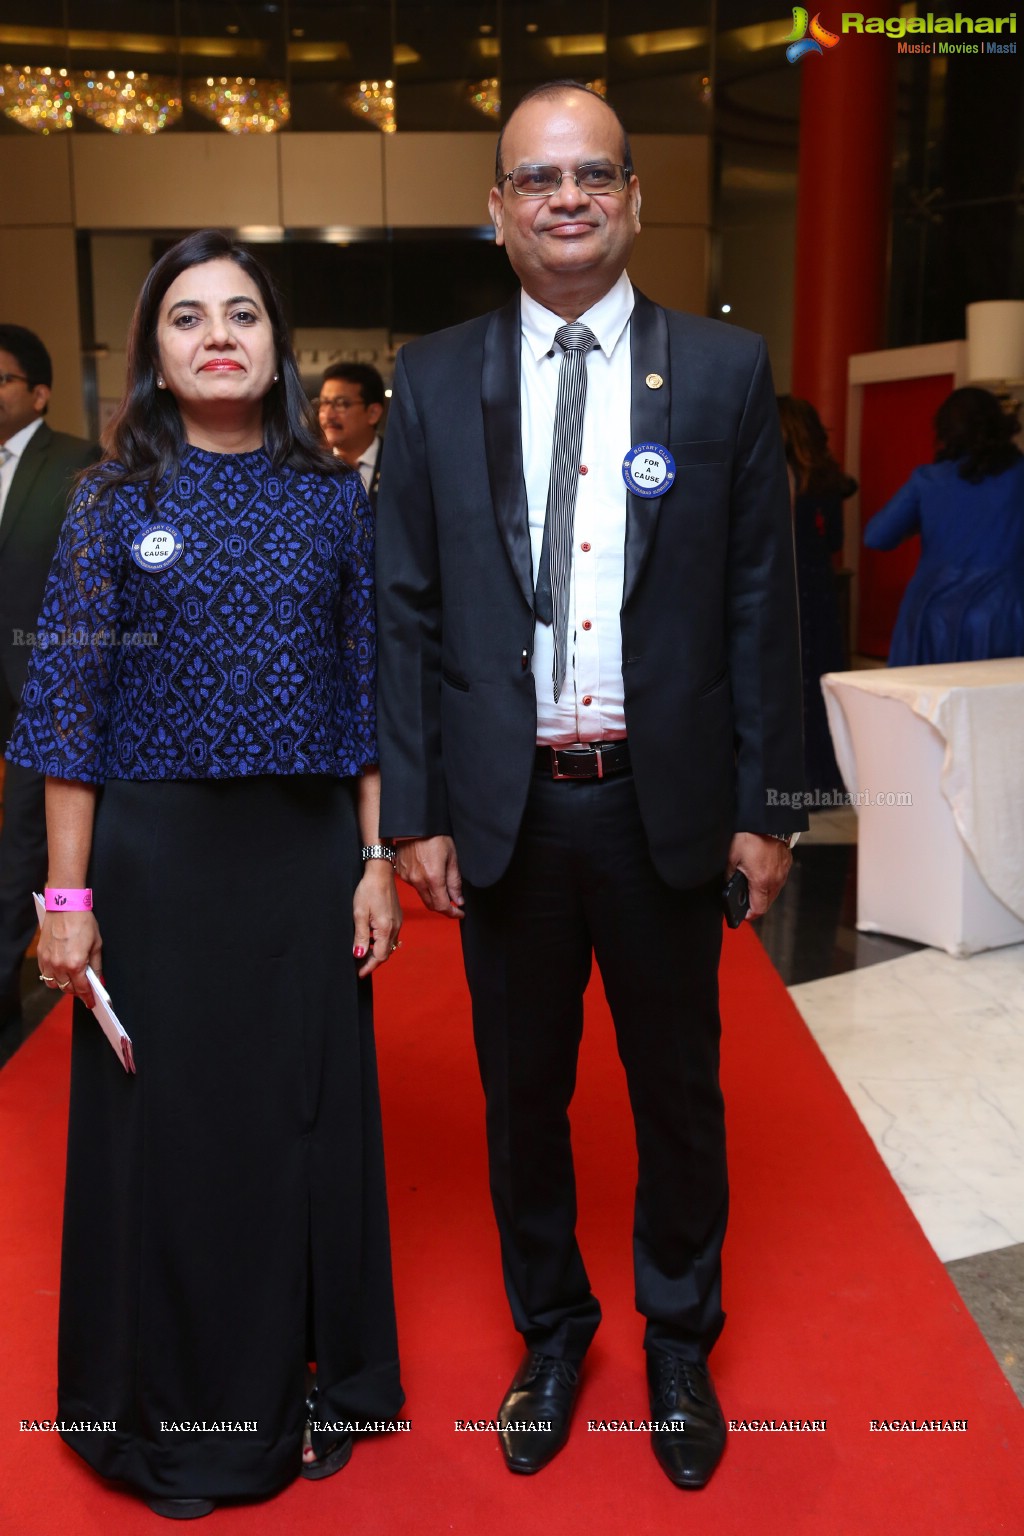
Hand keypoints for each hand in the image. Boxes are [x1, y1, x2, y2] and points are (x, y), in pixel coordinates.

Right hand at [37, 910, 101, 1008]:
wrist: (65, 907)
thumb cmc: (83, 923)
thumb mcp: (96, 944)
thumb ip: (96, 965)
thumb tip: (98, 980)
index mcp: (75, 964)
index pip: (82, 988)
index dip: (88, 997)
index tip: (91, 1003)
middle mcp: (59, 966)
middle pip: (68, 988)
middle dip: (78, 991)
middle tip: (85, 989)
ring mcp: (48, 961)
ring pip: (54, 984)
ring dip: (64, 985)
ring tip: (72, 980)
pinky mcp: (41, 955)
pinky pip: (45, 975)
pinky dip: (53, 977)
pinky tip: (60, 973)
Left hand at [352, 861, 402, 976]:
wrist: (380, 873)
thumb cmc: (368, 891)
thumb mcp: (359, 914)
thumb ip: (361, 936)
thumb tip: (359, 955)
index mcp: (386, 929)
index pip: (380, 956)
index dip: (369, 967)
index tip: (359, 974)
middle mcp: (395, 928)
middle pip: (385, 953)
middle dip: (372, 962)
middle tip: (358, 967)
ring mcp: (398, 923)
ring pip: (388, 945)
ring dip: (376, 952)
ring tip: (362, 954)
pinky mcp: (397, 918)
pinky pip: (390, 937)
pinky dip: (380, 943)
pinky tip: (370, 939)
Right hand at [394, 835, 463, 919]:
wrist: (414, 824)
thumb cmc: (434, 836)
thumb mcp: (452, 857)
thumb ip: (455, 881)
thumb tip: (458, 899)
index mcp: (433, 878)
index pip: (442, 906)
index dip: (452, 913)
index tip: (459, 913)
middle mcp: (418, 881)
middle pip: (432, 905)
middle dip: (444, 907)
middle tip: (453, 903)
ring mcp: (408, 878)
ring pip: (422, 895)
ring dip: (433, 895)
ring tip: (441, 885)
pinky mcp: (401, 873)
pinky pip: (414, 885)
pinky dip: (422, 885)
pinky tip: (428, 874)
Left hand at [726, 832, 792, 919]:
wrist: (765, 820)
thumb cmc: (749, 835)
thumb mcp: (731, 857)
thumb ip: (729, 875)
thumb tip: (728, 885)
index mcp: (761, 880)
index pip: (758, 909)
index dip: (749, 915)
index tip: (743, 915)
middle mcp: (775, 879)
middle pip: (767, 903)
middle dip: (756, 905)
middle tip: (745, 902)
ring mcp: (783, 871)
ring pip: (774, 892)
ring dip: (764, 894)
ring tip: (752, 888)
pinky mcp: (786, 863)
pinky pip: (779, 879)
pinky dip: (770, 882)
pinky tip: (761, 874)